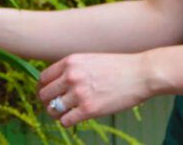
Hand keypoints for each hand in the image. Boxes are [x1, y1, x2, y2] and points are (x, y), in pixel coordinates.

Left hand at [37, 53, 152, 126]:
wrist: (140, 73)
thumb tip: (57, 82)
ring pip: (53, 109)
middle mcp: (71, 76)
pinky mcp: (89, 109)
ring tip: (64, 114)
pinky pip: (66, 121)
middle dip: (47, 102)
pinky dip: (67, 122)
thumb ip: (72, 69)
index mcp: (70, 62)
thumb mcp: (90, 59)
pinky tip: (74, 119)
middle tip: (54, 106)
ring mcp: (79, 93)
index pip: (43, 78)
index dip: (42, 88)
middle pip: (44, 94)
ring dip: (56, 114)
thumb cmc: (118, 67)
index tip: (46, 94)